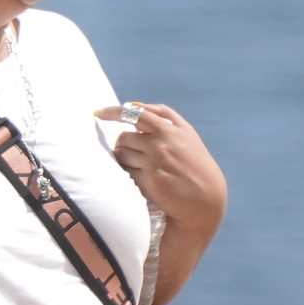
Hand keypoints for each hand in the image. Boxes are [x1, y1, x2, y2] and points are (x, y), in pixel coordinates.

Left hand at [96, 103, 226, 237]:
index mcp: (174, 128)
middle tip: (131, 155)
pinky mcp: (149, 178)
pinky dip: (129, 175)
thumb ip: (165, 120)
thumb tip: (132, 106)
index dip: (115, 111)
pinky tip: (142, 180)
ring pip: (121, 154)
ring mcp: (156, 158)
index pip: (139, 112)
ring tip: (140, 168)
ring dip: (123, 160)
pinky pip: (126, 172)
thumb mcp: (187, 138)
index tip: (98, 113)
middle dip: (122, 145)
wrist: (205, 198)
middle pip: (124, 136)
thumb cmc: (194, 167)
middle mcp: (164, 139)